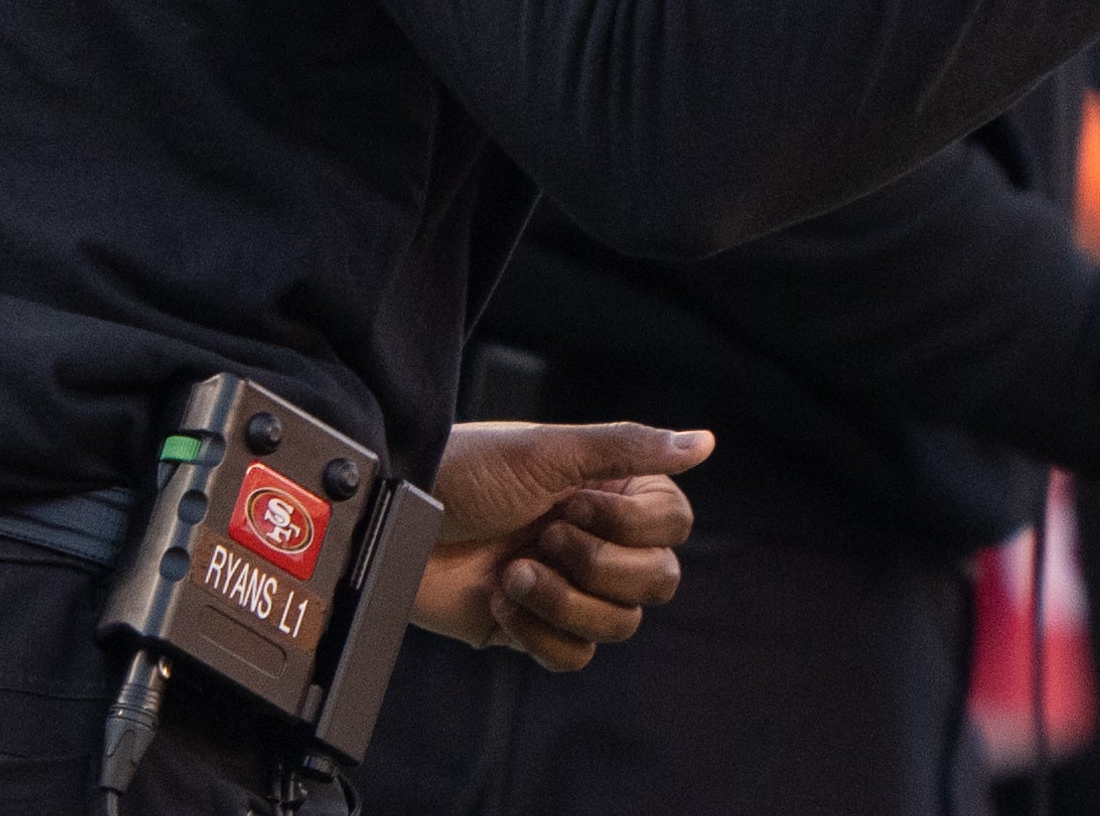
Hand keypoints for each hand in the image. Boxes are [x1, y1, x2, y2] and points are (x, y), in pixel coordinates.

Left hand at [410, 420, 713, 669]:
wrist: (393, 517)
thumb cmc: (464, 470)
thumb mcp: (549, 450)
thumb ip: (630, 448)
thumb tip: (706, 442)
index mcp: (608, 491)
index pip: (674, 526)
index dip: (632, 528)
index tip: (575, 505)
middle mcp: (595, 539)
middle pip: (657, 582)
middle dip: (599, 568)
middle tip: (544, 539)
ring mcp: (565, 586)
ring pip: (618, 626)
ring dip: (563, 601)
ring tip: (514, 572)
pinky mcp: (530, 628)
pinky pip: (571, 656)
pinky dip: (536, 632)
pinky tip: (498, 599)